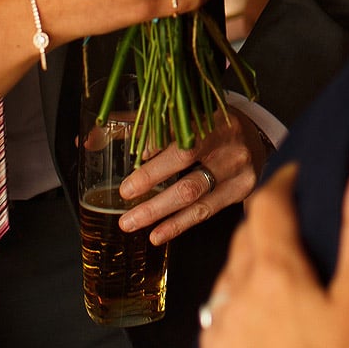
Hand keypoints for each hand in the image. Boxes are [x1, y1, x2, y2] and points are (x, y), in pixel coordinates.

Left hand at [117, 111, 267, 244]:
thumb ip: (140, 125)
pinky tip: (158, 234)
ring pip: (193, 192)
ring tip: (131, 222)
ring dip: (158, 210)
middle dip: (151, 179)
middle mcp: (227, 139)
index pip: (178, 126)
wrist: (258, 139)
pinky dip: (179, 224)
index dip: (156, 142)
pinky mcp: (243, 190)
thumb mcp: (185, 116)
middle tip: (124, 194)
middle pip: (185, 160)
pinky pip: (206, 211)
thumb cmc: (213, 125)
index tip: (135, 155)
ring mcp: (237, 167)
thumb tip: (90, 139)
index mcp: (210, 113)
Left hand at [201, 160, 348, 347]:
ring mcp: (221, 333)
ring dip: (251, 258)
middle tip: (294, 212)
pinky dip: (241, 299)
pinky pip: (222, 315)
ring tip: (280, 262)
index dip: (284, 181)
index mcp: (273, 272)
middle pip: (245, 238)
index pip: (268, 205)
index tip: (300, 173)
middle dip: (268, 218)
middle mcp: (236, 296)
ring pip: (229, 277)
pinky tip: (260, 316)